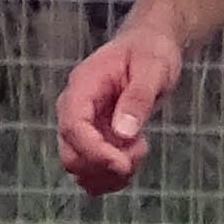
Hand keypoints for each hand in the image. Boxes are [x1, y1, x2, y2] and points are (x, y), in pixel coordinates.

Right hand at [55, 23, 184, 194]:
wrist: (149, 47)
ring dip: (109, 174)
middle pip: (70, 152)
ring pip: (80, 165)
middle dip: (104, 166)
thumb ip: (138, 98)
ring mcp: (84, 124)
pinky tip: (133, 161)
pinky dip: (111, 176)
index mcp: (83, 87)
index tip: (122, 165)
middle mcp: (75, 108)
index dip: (94, 151)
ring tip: (139, 153)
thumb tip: (124, 133)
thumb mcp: (153, 68)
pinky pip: (93, 166)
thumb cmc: (150, 53)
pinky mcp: (95, 135)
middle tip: (138, 156)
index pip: (72, 126)